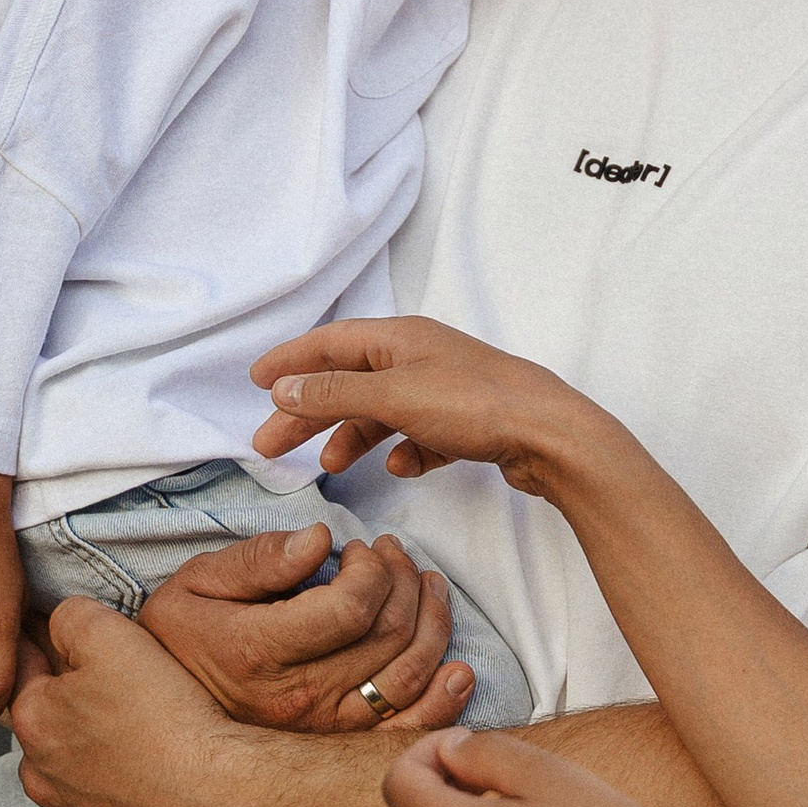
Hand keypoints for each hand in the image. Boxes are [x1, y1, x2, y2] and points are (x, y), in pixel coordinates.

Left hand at [10, 596, 279, 806]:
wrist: (215, 798)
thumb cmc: (163, 716)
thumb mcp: (110, 635)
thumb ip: (72, 618)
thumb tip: (61, 623)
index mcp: (31, 718)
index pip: (28, 665)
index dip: (59, 645)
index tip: (91, 645)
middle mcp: (40, 772)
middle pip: (52, 718)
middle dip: (78, 701)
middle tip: (129, 687)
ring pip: (76, 764)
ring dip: (98, 747)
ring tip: (147, 732)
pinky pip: (109, 800)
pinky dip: (125, 785)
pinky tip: (159, 770)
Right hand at [138, 522, 477, 735]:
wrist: (161, 714)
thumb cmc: (181, 637)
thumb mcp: (198, 582)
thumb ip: (260, 559)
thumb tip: (320, 540)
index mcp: (260, 650)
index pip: (352, 607)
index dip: (372, 569)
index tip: (360, 549)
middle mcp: (298, 697)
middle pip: (388, 635)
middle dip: (404, 580)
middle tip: (394, 554)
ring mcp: (323, 728)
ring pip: (407, 675)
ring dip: (432, 622)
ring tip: (425, 586)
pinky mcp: (338, 745)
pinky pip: (404, 730)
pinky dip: (442, 701)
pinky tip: (457, 668)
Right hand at [249, 317, 602, 490]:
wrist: (551, 435)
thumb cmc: (477, 406)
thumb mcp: (395, 396)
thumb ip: (336, 392)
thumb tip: (284, 386)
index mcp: (402, 339)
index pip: (332, 342)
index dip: (292, 361)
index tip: (256, 382)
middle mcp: (422, 358)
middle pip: (350, 381)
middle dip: (309, 411)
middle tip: (270, 445)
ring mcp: (446, 391)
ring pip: (383, 412)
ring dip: (352, 436)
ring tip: (330, 465)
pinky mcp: (468, 425)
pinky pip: (422, 437)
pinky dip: (404, 452)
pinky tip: (401, 467)